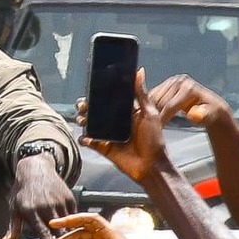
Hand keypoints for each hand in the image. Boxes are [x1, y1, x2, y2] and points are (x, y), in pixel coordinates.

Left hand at [2, 151, 77, 238]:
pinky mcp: (68, 198)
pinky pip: (75, 216)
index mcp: (31, 211)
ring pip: (71, 226)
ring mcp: (59, 202)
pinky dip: (80, 229)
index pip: (43, 232)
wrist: (34, 169)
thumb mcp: (14, 209)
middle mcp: (46, 207)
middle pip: (61, 232)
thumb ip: (12, 229)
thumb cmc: (22, 192)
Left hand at [50, 213, 150, 238]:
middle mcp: (104, 237)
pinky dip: (80, 217)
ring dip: (68, 221)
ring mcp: (107, 232)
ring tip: (54, 224)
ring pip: (84, 222)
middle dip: (63, 232)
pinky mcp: (110, 230)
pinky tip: (68, 220)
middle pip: (80, 231)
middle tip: (49, 234)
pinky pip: (93, 219)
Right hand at [82, 68, 167, 182]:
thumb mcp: (150, 114)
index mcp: (126, 113)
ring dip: (83, 121)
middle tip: (82, 106)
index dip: (98, 95)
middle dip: (86, 107)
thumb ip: (142, 94)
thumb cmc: (155, 141)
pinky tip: (85, 137)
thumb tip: (139, 72)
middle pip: (96, 111)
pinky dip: (84, 139)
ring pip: (90, 125)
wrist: (152, 166)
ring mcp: (109, 135)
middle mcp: (116, 123)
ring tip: (82, 120)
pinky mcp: (104, 148)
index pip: (109, 100)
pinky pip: (90, 142)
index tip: (91, 91)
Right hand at [155, 74, 229, 128]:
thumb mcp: (211, 115)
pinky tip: (152, 115)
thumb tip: (193, 115)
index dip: (162, 117)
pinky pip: (152, 96)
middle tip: (152, 127)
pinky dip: (149, 106)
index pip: (169, 105)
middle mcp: (179, 81)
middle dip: (154, 114)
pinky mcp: (166, 84)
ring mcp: (171, 81)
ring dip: (149, 110)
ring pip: (152, 98)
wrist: (210, 105)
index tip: (157, 128)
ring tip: (151, 122)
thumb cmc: (210, 112)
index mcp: (189, 88)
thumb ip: (202, 116)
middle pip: (158, 101)